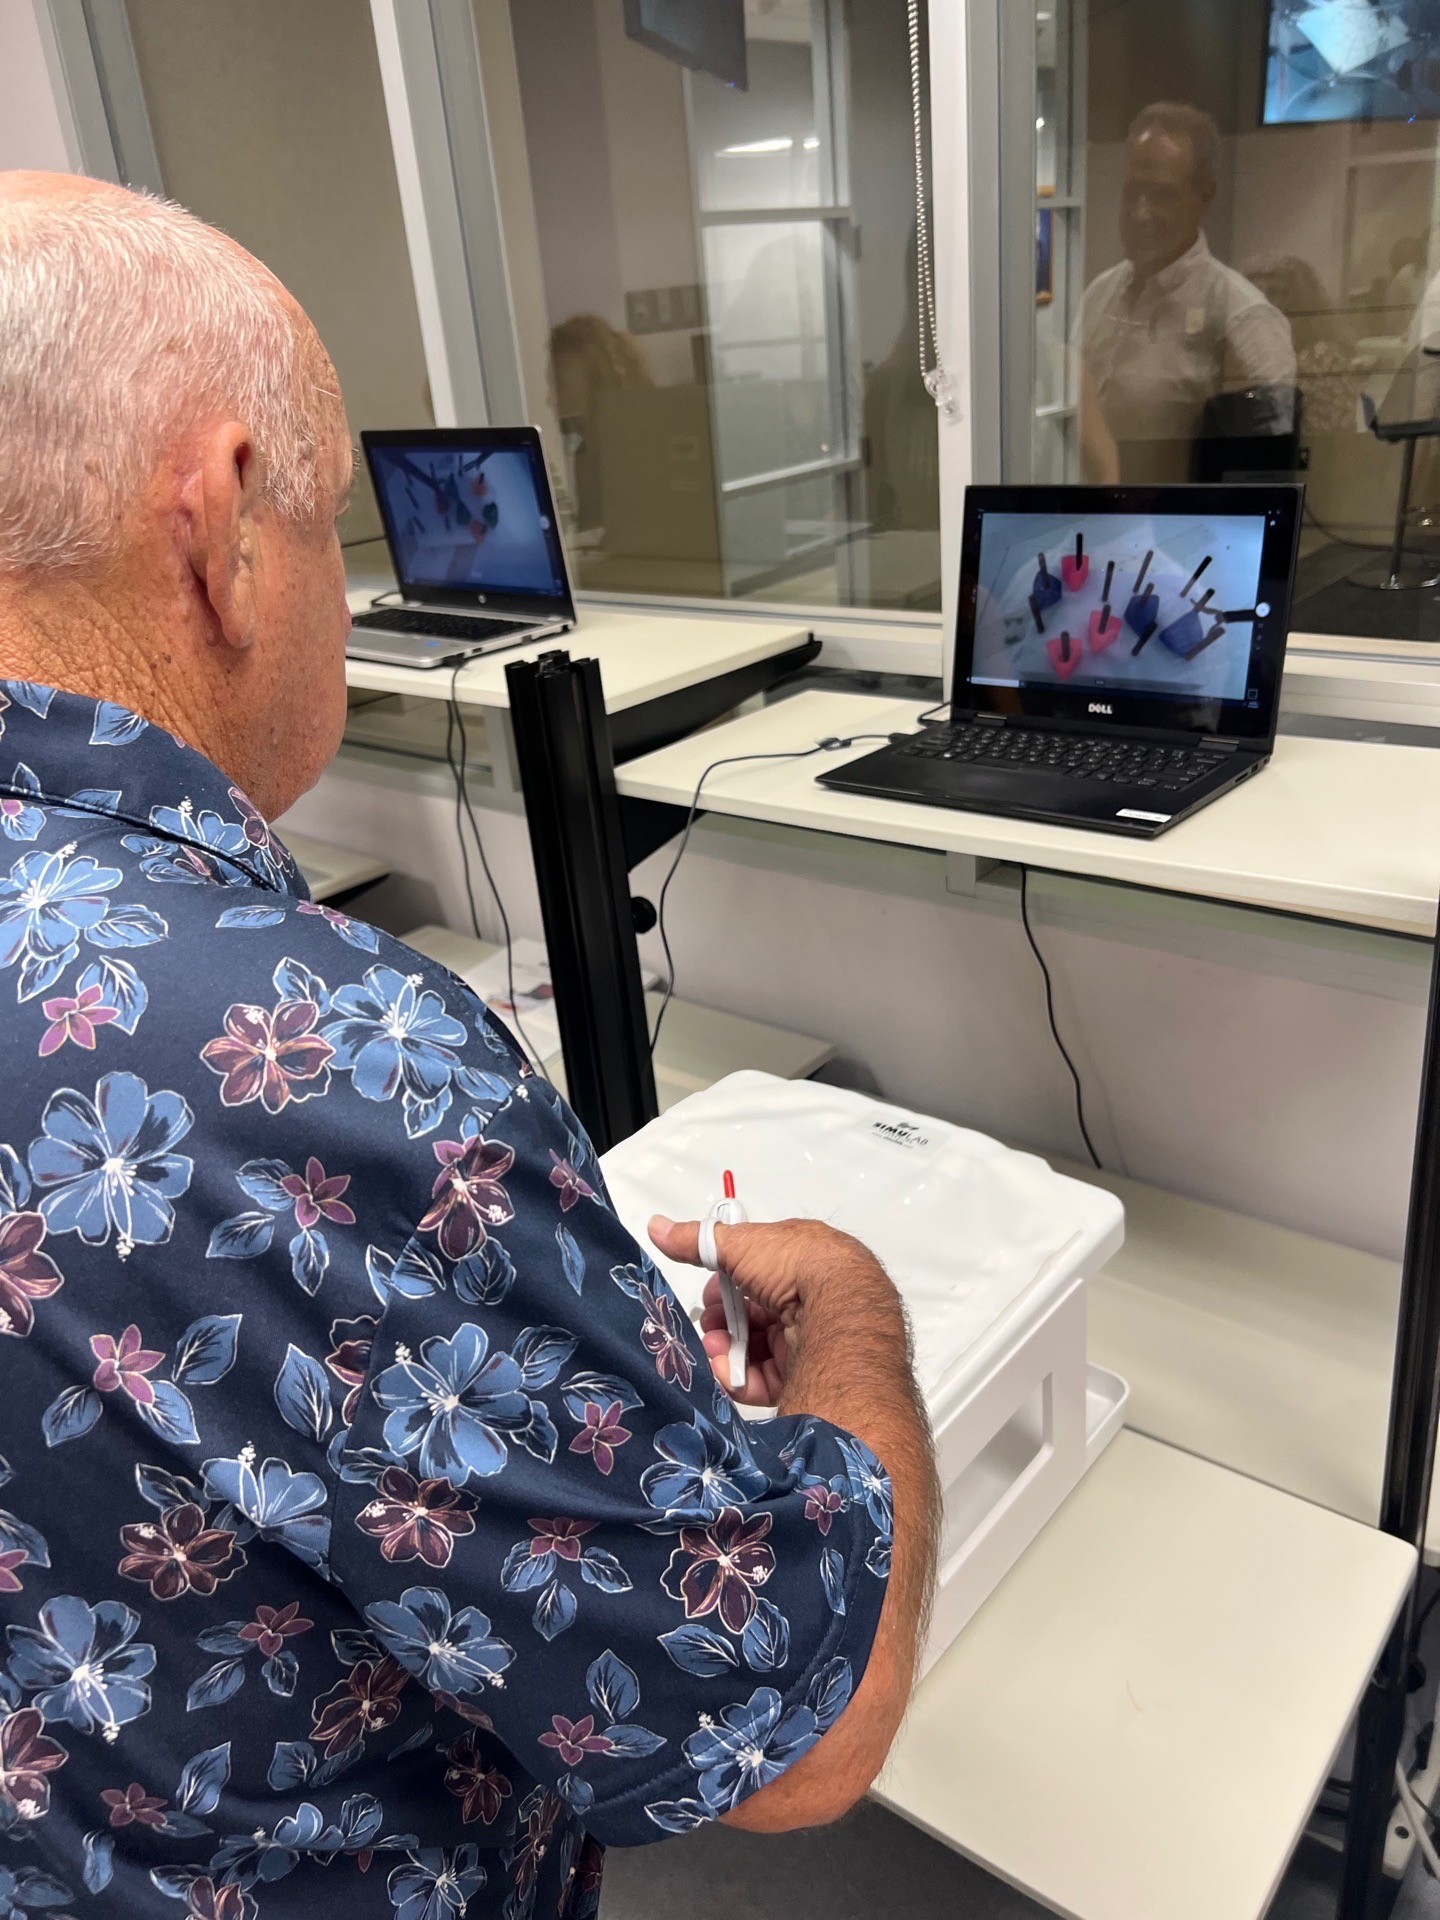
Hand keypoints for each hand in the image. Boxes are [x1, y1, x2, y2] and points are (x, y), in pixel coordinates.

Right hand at [647, 1214, 895, 1408]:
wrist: (839, 1310)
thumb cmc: (793, 1266)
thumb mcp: (739, 1244)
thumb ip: (695, 1241)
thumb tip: (655, 1225)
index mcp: (800, 1261)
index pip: (756, 1275)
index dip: (726, 1287)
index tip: (707, 1297)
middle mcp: (810, 1299)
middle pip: (754, 1316)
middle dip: (722, 1323)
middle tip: (708, 1329)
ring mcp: (812, 1338)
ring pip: (757, 1350)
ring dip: (726, 1351)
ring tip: (714, 1352)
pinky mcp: (810, 1374)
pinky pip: (768, 1379)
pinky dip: (742, 1378)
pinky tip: (727, 1373)